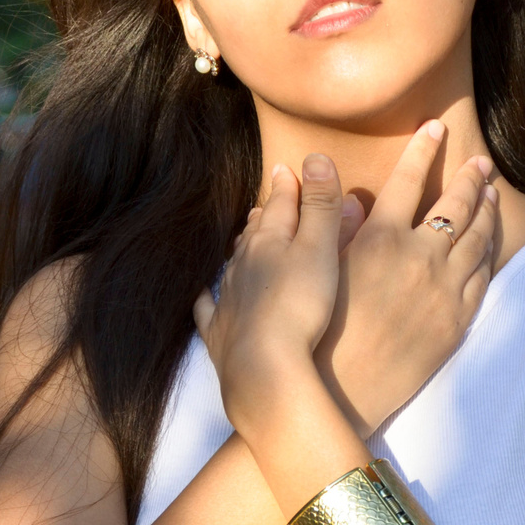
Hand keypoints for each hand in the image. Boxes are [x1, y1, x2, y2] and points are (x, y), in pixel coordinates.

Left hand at [193, 153, 343, 438]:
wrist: (264, 369)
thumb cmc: (300, 307)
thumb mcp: (320, 250)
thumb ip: (320, 205)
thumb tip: (314, 155)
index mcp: (269, 242)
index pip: (280, 205)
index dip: (288, 187)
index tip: (287, 170)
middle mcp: (242, 265)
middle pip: (255, 233)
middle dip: (264, 216)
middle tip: (266, 204)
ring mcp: (227, 299)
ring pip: (233, 265)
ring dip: (241, 250)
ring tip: (245, 239)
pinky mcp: (220, 334)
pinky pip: (208, 309)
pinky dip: (207, 298)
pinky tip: (204, 295)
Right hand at [316, 125, 497, 435]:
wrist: (341, 389)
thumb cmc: (318, 331)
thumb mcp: (320, 270)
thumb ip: (339, 228)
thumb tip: (350, 197)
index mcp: (380, 237)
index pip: (409, 179)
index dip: (423, 149)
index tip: (435, 128)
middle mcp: (419, 256)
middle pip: (456, 204)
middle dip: (471, 177)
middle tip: (480, 162)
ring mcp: (444, 288)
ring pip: (479, 238)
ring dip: (487, 210)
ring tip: (491, 194)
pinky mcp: (457, 320)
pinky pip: (483, 277)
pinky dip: (490, 252)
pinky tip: (491, 243)